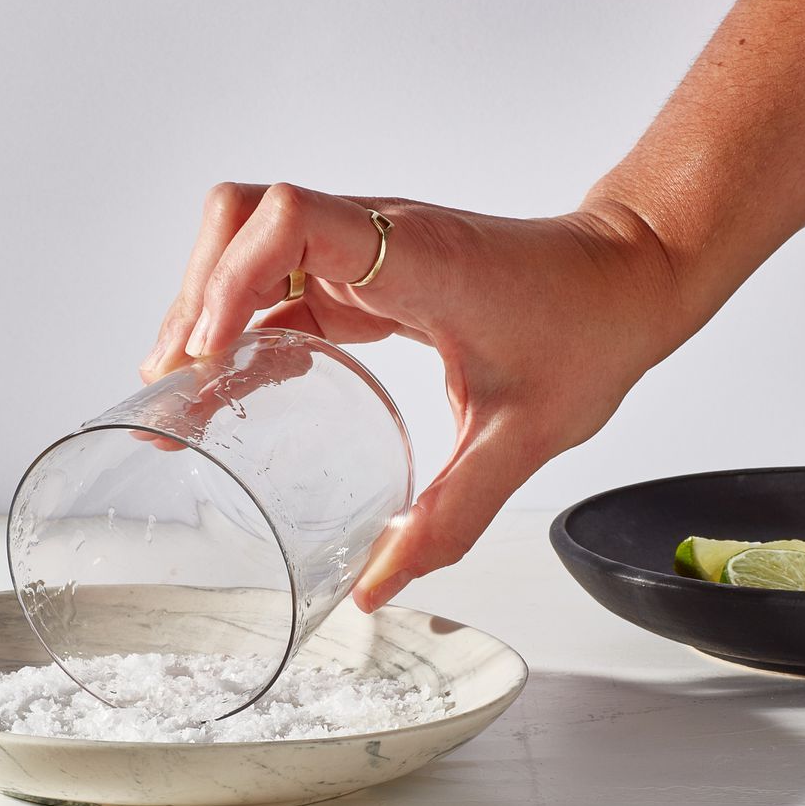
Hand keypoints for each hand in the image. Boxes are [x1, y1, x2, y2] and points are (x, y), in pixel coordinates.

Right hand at [141, 182, 684, 610]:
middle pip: (242, 221)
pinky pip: (284, 280)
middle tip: (174, 391)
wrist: (629, 280)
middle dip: (194, 297)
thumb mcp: (523, 438)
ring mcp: (370, 248)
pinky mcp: (370, 268)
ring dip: (208, 308)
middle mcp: (380, 237)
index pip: (290, 220)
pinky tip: (246, 381)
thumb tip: (375, 584)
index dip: (228, 278)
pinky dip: (248, 324)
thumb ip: (450, 516)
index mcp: (416, 258)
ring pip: (250, 245)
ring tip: (188, 395)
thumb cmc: (590, 332)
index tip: (206, 357)